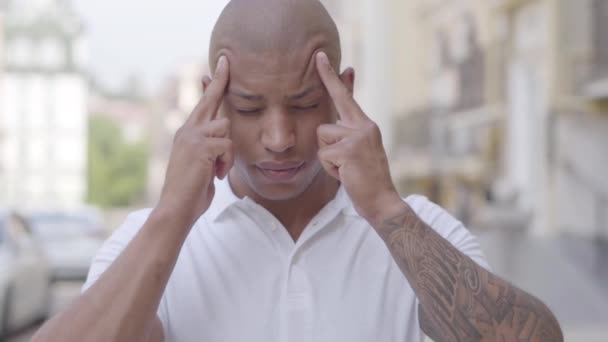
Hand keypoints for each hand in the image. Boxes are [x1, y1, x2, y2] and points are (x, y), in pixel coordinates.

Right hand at [157, 56, 232, 225]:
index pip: (203, 104)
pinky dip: (226, 163)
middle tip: (226, 60)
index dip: (211, 85)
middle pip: (209, 100)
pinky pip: (227, 145)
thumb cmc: (192, 191)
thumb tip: (222, 138)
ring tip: (217, 170)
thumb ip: (210, 149)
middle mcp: (188, 130)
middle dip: (220, 81)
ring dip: (228, 153)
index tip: (217, 67)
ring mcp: (192, 137)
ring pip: (226, 129)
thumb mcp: (202, 165)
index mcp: (187, 134)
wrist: (176, 207)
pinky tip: (216, 175)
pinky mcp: (201, 146)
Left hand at [316, 52, 402, 225]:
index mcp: (365, 125)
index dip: (332, 77)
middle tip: (318, 54)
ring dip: (327, 157)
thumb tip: (338, 122)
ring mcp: (357, 137)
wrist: (381, 201)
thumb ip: (349, 132)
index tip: (321, 57)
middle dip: (326, 79)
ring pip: (321, 136)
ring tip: (344, 168)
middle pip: (331, 109)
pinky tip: (345, 175)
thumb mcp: (359, 149)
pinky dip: (330, 169)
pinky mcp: (348, 151)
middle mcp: (364, 126)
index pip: (346, 97)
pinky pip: (323, 155)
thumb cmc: (366, 178)